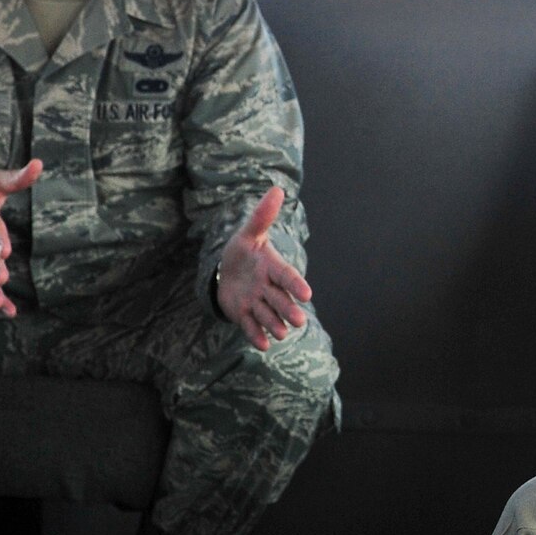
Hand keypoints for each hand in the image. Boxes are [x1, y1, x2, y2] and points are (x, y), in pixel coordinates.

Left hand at [215, 186, 311, 351]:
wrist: (228, 270)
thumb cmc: (243, 251)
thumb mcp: (249, 233)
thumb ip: (262, 216)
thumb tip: (277, 189)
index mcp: (272, 268)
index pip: (286, 276)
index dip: (295, 284)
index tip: (307, 294)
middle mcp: (268, 288)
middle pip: (280, 300)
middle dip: (288, 310)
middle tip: (299, 321)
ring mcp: (257, 303)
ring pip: (268, 316)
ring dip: (274, 325)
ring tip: (281, 333)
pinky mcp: (245, 315)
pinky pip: (251, 327)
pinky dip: (256, 337)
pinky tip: (262, 345)